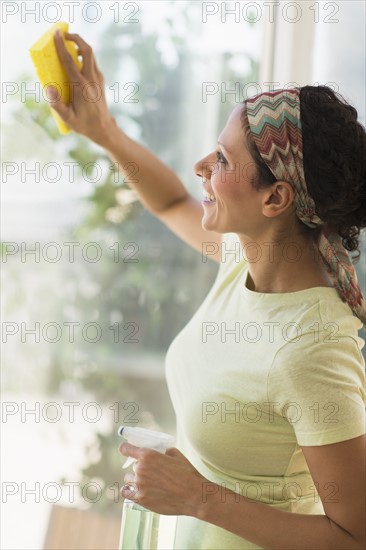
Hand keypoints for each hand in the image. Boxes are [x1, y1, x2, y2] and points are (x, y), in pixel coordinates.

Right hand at [47, 30, 114, 145]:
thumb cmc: (84, 124)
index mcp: (81, 87)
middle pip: (87, 51)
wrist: (103, 128)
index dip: (61, 46)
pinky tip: (76, 60)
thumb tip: (48, 89)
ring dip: (81, 46)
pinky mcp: (100, 80)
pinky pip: (93, 63)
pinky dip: (85, 56)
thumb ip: (57, 105)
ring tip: (69, 45)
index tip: (56, 33)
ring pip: (91, 55)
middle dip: (76, 38)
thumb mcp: (68, 118)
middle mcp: (92, 80)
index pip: (70, 62)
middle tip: (64, 35)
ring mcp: (98, 79)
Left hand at [119, 442, 207, 516]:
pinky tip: (136, 490)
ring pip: (129, 479)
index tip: (126, 450)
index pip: (126, 449)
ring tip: (148, 482)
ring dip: (135, 479)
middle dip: (140, 466)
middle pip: (133, 465)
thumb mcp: (175, 454)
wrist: (194, 495)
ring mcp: (139, 485)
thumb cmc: (186, 473)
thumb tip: (156, 452)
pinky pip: (126, 493)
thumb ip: (161, 451)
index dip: (126, 448)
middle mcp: (140, 469)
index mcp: (148, 455)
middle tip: (152, 471)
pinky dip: (130, 491)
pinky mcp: (141, 499)